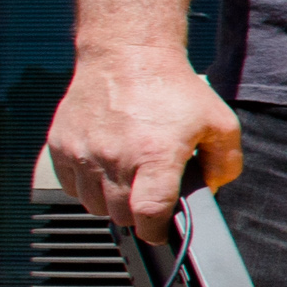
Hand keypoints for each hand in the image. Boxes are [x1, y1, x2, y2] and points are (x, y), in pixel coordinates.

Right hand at [45, 47, 239, 240]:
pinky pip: (70, 186)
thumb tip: (213, 189)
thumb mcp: (219, 123)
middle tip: (148, 199)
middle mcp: (114, 157)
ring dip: (110, 203)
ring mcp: (83, 152)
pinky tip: (105, 171)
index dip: (155, 231)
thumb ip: (225, 163)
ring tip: (128, 183)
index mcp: (154, 156)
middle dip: (137, 215)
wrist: (127, 54)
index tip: (159, 232)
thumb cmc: (172, 87)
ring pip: (93, 205)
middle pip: (120, 214)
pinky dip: (86, 187)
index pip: (148, 214)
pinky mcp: (61, 145)